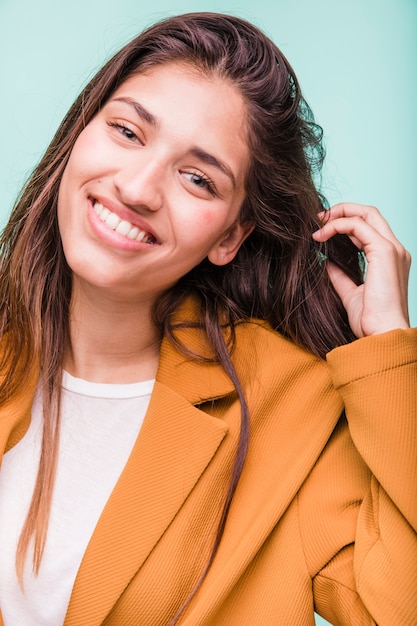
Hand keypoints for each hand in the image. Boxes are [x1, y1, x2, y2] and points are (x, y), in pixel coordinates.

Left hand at [312, 203, 410, 336]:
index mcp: (390, 259)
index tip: (323, 229)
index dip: (346, 223)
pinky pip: (358, 226)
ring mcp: (392, 249)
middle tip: (319, 219)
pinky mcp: (384, 251)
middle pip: (370, 213)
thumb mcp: (350, 293)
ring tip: (317, 225)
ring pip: (366, 214)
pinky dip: (337, 225)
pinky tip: (321, 235)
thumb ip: (340, 276)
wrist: (381, 333)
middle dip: (343, 210)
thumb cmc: (370, 320)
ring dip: (338, 215)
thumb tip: (326, 263)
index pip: (369, 228)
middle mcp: (395, 250)